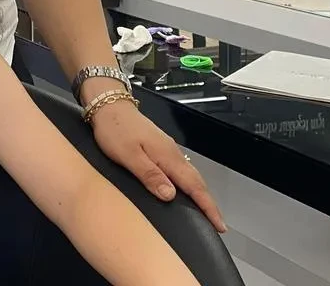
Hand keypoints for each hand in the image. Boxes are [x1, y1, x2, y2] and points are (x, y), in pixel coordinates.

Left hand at [91, 100, 226, 231]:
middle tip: (218, 223)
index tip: (219, 224)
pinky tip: (184, 190)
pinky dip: (188, 183)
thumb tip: (170, 195)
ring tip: (205, 211)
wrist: (109, 105)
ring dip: (200, 193)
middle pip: (197, 181)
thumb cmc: (115, 129)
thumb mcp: (128, 155)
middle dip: (209, 203)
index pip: (194, 186)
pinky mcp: (161, 148)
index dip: (208, 207)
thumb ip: (149, 175)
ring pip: (190, 175)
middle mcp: (172, 153)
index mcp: (167, 156)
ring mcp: (167, 149)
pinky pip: (181, 169)